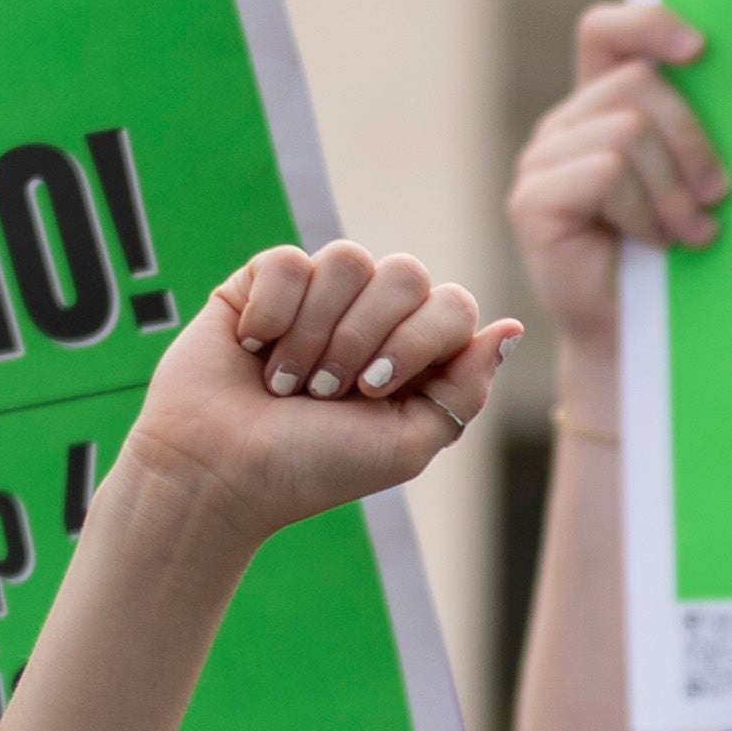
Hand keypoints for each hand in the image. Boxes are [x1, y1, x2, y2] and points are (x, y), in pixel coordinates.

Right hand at [115, 242, 519, 553]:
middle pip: (406, 273)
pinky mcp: (262, 282)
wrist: (220, 471)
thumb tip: (512, 328)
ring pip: (347, 259)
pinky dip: (271, 312)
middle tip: (328, 391)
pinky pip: (288, 260)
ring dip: (316, 332)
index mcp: (414, 353)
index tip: (373, 392)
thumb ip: (465, 388)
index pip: (453, 304)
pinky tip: (253, 348)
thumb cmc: (312, 467)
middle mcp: (371, 317)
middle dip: (365, 337)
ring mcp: (317, 295)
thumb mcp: (407, 443)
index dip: (417, 341)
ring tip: (286, 381)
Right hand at [504, 2, 727, 380]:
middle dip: (693, 140)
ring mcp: (541, 161)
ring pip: (627, 131)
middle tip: (718, 197)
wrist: (638, 338)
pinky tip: (656, 243)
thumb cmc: (677, 257)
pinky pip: (606, 172)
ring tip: (689, 233)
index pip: (608, 30)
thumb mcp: (693, 180)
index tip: (700, 51)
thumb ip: (697, 129)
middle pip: (638, 85)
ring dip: (672, 188)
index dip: (648, 23)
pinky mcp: (532, 200)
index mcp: (602, 106)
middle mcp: (565, 125)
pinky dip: (644, 211)